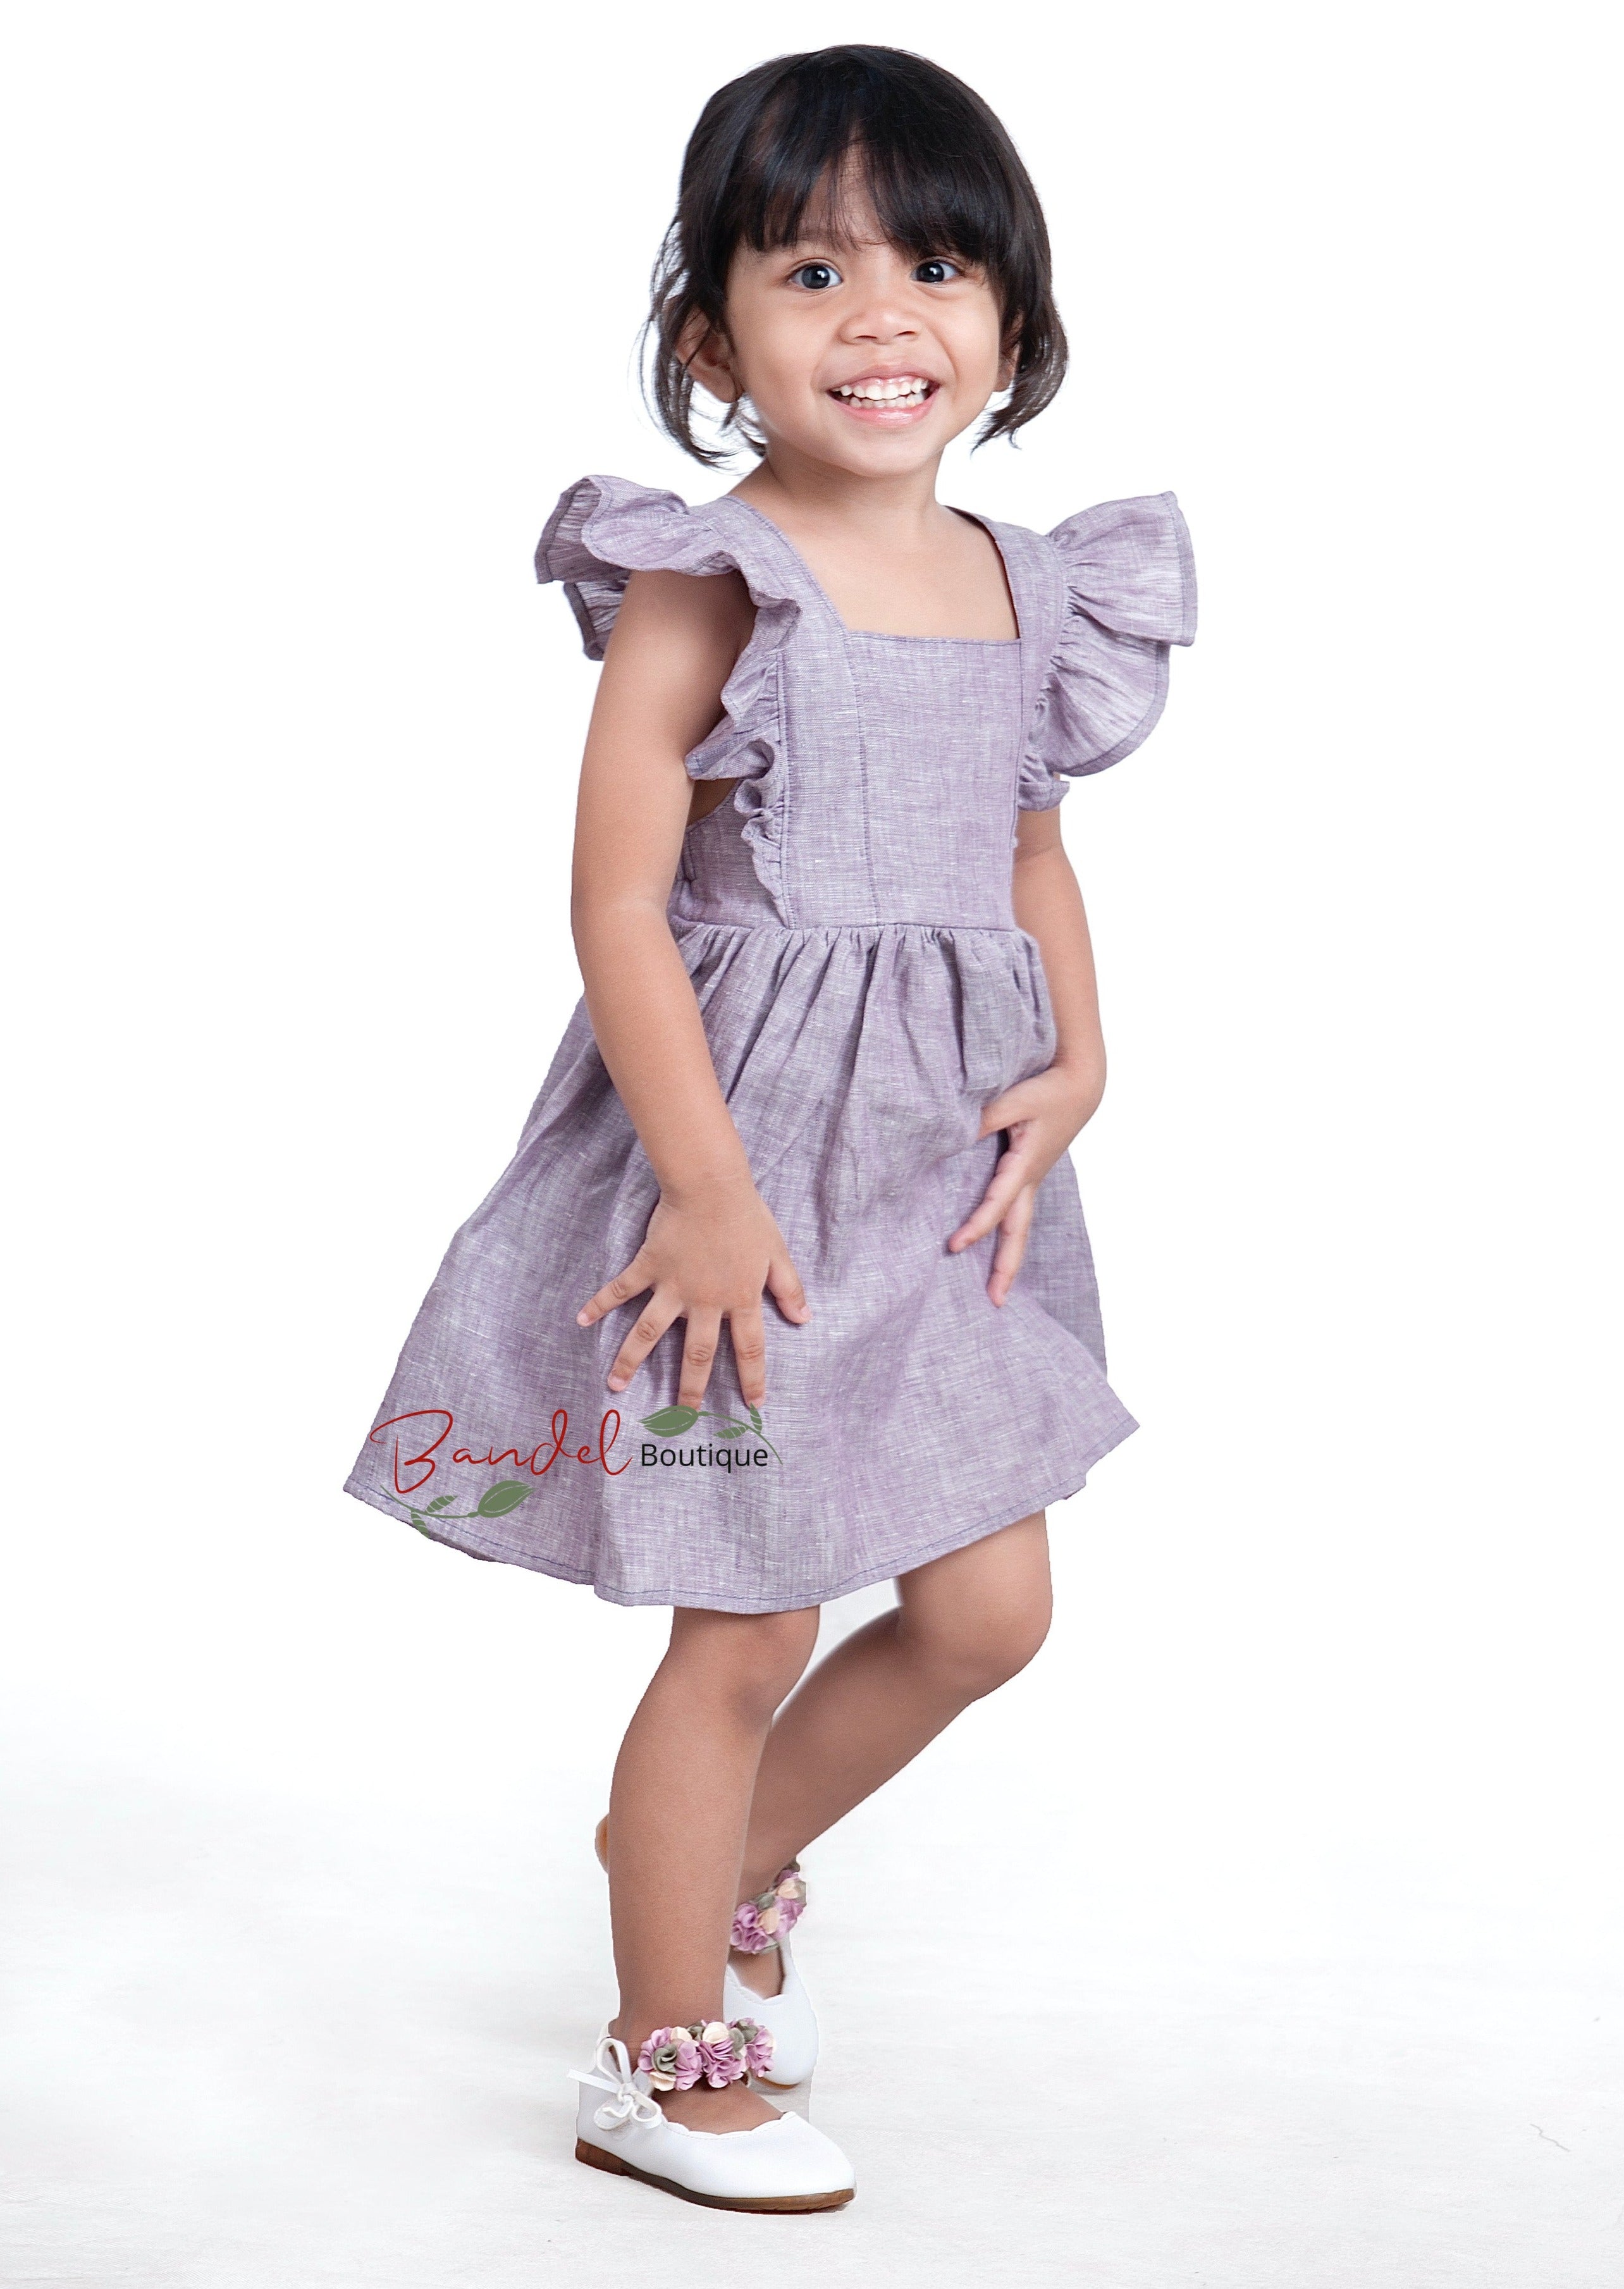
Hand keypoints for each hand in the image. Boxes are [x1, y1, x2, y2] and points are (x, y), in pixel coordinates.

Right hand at [575, 1172, 810, 1407]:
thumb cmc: (747, 1217)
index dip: (752, 1378)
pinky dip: (599, 1303)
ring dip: (630, 1360)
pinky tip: (581, 1320)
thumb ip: (790, 1289)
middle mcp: (704, 1301)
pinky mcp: (649, 1267)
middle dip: (691, 1388)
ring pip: (648, 1332)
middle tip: (683, 1415)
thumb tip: (805, 1319)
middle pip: (697, 1354)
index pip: (749, 1348)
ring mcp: (672, 1286)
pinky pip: (620, 1289)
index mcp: (740, 1299)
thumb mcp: (777, 1253)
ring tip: (614, 1386)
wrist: (711, 1186)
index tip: (752, 1406)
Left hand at [946, 1063, 1101, 1306]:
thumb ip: (982, 1118)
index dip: (976, 1227)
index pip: (997, 1205)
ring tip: (997, 1289)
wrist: (1080, 1086)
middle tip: (995, 1302)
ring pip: (1019, 1226)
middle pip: (1017, 1232)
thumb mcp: (1013, 1099)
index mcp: (1025, 1165)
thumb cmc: (1048, 1089)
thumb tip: (951, 1137)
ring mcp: (1033, 1178)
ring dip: (1009, 1257)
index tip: (954, 1247)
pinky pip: (1018, 1211)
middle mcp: (1031, 1179)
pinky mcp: (1031, 1172)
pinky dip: (1008, 1233)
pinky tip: (997, 1245)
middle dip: (1006, 1268)